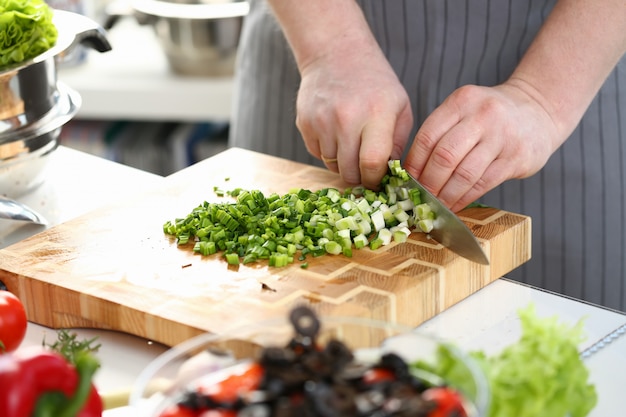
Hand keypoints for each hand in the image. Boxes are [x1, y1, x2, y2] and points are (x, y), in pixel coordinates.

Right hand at [296, 40, 412, 189]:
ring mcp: (321, 122)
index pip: (372, 164)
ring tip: (352, 146)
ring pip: (332, 166)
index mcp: (376, 115)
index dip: (375, 180)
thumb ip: (397, 143)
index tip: (378, 181)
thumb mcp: (400, 106)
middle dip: (359, 178)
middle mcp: (346, 119)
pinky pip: (317, 154)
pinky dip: (328, 152)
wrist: (336, 54)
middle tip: (366, 170)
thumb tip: (389, 175)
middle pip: (349, 172)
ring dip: (343, 164)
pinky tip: (336, 134)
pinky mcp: (305, 123)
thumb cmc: (375, 83)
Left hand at [404, 81, 561, 212]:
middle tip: (420, 198)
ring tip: (435, 207)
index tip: (405, 182)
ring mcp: (501, 137)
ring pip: (464, 174)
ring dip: (445, 195)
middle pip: (444, 156)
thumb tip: (410, 172)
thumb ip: (441, 133)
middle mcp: (481, 116)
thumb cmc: (491, 116)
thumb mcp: (465, 110)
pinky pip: (483, 183)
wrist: (539, 111)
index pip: (428, 136)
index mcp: (461, 102)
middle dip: (428, 183)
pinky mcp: (515, 158)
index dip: (414, 164)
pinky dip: (464, 198)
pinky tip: (455, 205)